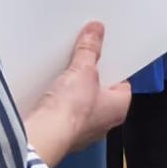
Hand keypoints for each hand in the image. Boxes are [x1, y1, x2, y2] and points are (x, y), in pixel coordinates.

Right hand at [22, 23, 132, 165]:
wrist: (44, 135)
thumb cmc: (72, 112)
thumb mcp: (84, 70)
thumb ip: (90, 50)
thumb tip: (96, 32)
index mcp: (118, 108)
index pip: (121, 83)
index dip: (112, 67)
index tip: (104, 55)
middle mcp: (104, 123)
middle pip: (100, 92)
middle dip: (90, 78)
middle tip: (81, 63)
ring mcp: (83, 131)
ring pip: (82, 104)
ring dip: (73, 92)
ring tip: (63, 77)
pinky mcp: (63, 134)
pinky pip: (64, 114)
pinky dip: (58, 104)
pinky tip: (50, 94)